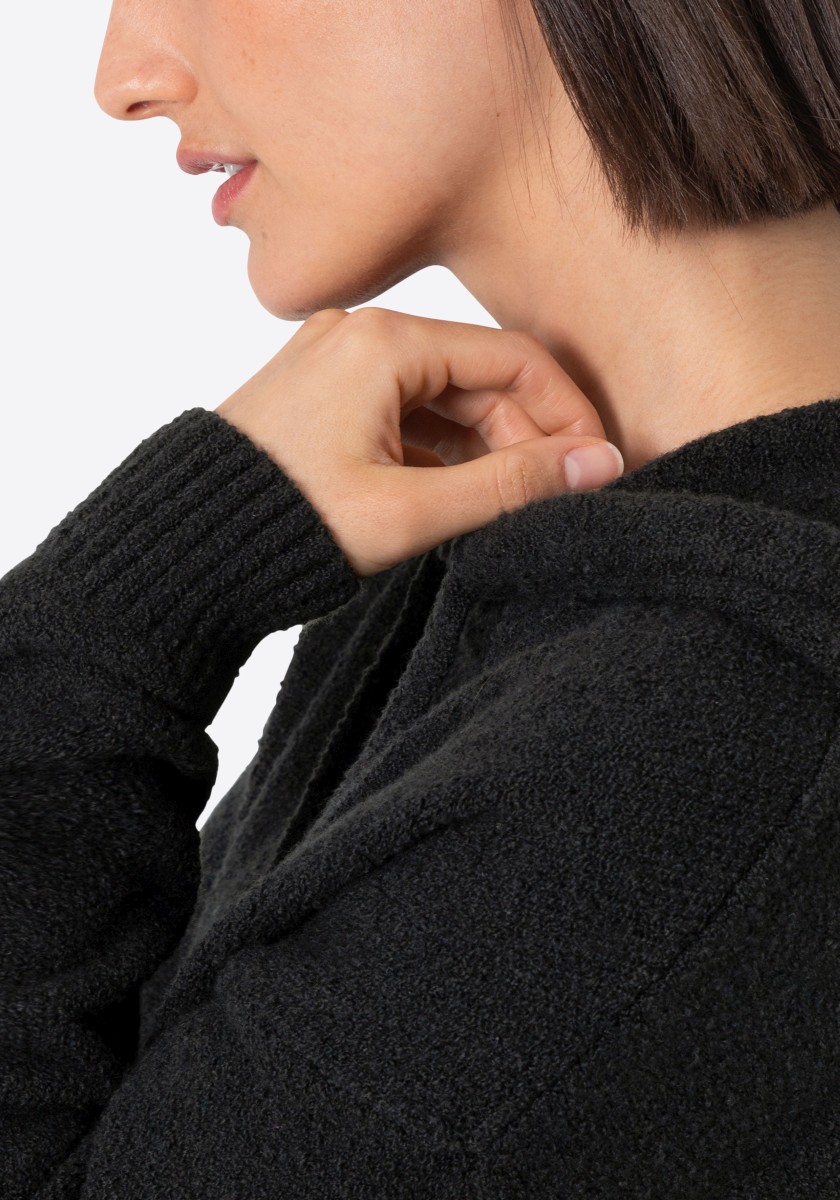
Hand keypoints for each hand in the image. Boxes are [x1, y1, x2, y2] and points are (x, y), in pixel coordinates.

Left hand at [214, 307, 623, 577]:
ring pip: (442, 397)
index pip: (513, 358)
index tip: (594, 463)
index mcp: (383, 343)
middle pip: (478, 376)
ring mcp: (336, 363)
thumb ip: (512, 486)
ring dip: (482, 447)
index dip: (566, 412)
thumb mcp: (412, 511)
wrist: (185, 549)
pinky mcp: (322, 396)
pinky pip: (403, 412)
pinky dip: (438, 450)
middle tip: (551, 495)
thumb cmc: (285, 525)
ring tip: (503, 504)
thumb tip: (597, 465)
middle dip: (523, 435)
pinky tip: (454, 494)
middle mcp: (358, 336)